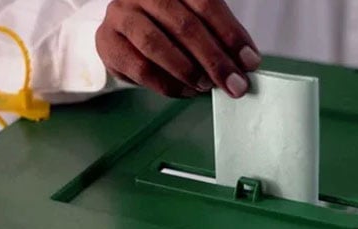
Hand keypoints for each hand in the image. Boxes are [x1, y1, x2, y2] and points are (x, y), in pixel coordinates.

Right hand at [95, 0, 261, 97]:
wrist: (124, 32)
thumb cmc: (167, 26)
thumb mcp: (196, 21)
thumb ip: (219, 36)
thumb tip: (246, 62)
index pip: (207, 4)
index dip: (231, 35)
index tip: (250, 62)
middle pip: (185, 25)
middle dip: (215, 60)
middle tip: (234, 84)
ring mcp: (121, 14)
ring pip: (157, 44)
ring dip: (188, 71)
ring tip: (206, 86)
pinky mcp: (107, 41)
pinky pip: (140, 67)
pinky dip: (167, 84)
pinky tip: (186, 91)